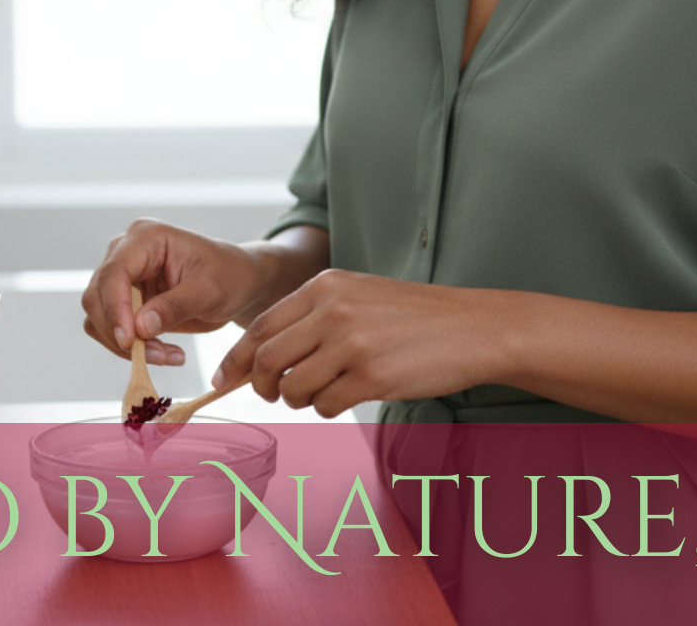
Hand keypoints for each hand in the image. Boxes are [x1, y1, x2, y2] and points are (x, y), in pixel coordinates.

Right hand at [80, 220, 269, 366]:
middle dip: (120, 332)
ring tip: (167, 356)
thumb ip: (174, 307)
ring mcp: (123, 278)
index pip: (114, 273)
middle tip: (155, 356)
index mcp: (146, 237)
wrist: (238, 284)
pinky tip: (164, 354)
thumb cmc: (229, 276)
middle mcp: (126, 253)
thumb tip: (139, 328)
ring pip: (99, 317)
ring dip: (126, 345)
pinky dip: (132, 348)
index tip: (129, 340)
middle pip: (97, 297)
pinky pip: (112, 329)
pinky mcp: (125, 301)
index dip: (115, 309)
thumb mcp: (209, 291)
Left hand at [214, 270, 514, 418]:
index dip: (236, 359)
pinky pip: (325, 406)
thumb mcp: (359, 296)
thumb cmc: (414, 317)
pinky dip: (329, 409)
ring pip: (293, 389)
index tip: (222, 381)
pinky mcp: (371, 378)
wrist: (473, 328)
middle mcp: (333, 312)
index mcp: (325, 287)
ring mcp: (351, 345)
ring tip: (327, 391)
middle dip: (262, 387)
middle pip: (267, 361)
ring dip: (301, 400)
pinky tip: (352, 396)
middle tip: (273, 395)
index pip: (260, 327)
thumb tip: (260, 357)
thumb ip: (312, 317)